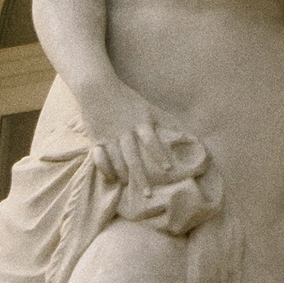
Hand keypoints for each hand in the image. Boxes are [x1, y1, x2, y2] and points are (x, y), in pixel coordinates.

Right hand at [76, 84, 206, 204]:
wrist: (96, 88)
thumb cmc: (127, 100)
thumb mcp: (149, 107)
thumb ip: (166, 121)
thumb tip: (187, 134)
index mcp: (140, 122)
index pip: (150, 140)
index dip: (159, 154)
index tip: (168, 170)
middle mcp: (125, 131)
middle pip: (132, 156)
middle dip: (140, 175)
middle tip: (148, 194)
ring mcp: (109, 136)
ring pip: (116, 159)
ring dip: (124, 174)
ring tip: (131, 187)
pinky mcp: (96, 138)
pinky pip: (99, 157)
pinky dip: (105, 168)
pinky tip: (111, 178)